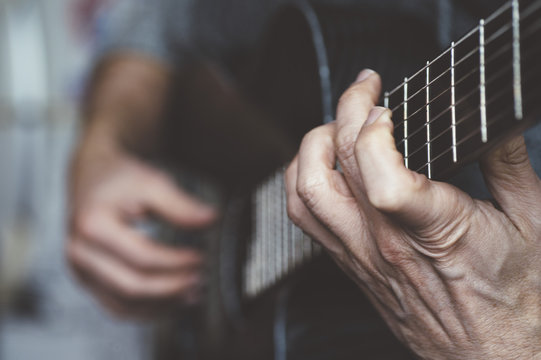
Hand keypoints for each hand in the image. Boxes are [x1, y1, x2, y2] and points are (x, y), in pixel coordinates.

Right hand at [67, 142, 215, 318]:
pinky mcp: (86, 279)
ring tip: (191, 295)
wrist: (93, 175)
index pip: (141, 257)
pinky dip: (145, 311)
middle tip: (199, 280)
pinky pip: (116, 307)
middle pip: (130, 286)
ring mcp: (79, 269)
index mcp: (92, 226)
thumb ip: (180, 205)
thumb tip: (210, 219)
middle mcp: (79, 252)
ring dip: (160, 306)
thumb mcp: (151, 182)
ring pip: (122, 305)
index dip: (175, 261)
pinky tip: (170, 303)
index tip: (200, 258)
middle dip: (170, 288)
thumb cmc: (121, 178)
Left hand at [285, 70, 540, 358]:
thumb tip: (490, 118)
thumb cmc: (519, 300)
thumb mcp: (534, 221)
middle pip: (334, 166)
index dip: (371, 126)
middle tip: (364, 89)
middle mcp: (386, 243)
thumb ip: (507, 162)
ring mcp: (362, 257)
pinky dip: (302, 183)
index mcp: (435, 228)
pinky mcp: (352, 268)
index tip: (387, 100)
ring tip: (335, 126)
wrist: (497, 359)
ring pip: (305, 193)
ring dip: (311, 148)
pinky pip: (306, 219)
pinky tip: (322, 167)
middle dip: (342, 112)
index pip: (377, 171)